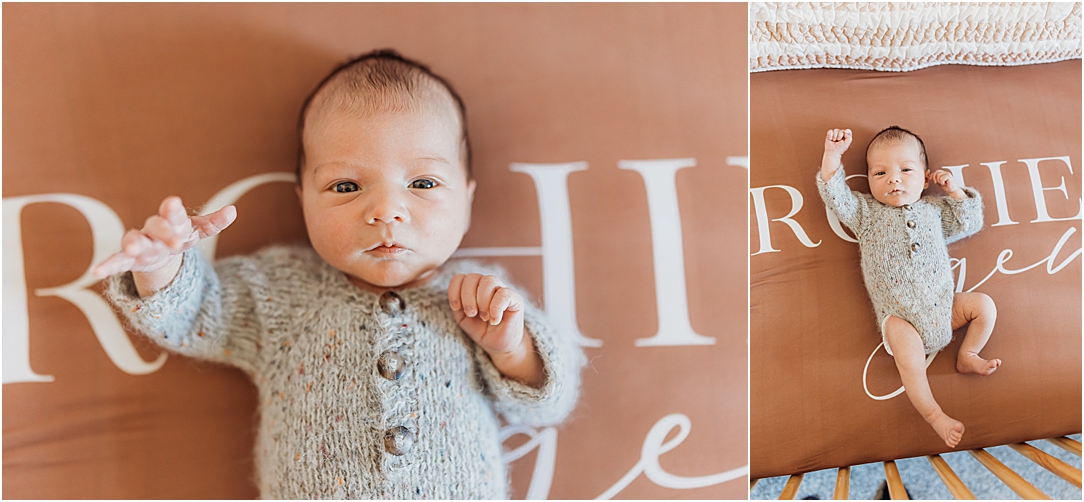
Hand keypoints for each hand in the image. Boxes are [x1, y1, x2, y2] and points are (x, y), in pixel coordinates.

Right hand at [92, 196, 236, 278]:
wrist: (159, 249)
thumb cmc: (179, 234)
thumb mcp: (197, 230)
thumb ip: (213, 223)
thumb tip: (233, 210)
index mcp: (171, 221)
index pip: (173, 214)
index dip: (173, 210)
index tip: (174, 202)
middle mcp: (153, 230)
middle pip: (155, 227)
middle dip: (163, 232)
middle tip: (175, 240)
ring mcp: (139, 243)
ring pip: (134, 241)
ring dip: (133, 243)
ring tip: (133, 248)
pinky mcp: (128, 259)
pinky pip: (116, 261)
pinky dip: (107, 265)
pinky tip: (96, 272)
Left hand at [448, 273, 542, 386]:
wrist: (499, 346)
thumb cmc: (481, 330)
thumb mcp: (463, 318)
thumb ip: (457, 305)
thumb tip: (458, 296)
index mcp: (472, 288)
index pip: (459, 278)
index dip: (454, 291)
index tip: (456, 308)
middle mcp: (487, 285)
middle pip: (473, 277)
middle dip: (468, 297)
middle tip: (471, 314)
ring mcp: (501, 290)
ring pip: (488, 281)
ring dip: (482, 301)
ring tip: (484, 317)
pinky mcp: (515, 298)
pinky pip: (504, 294)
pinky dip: (495, 308)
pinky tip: (494, 320)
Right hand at [824, 128, 851, 157]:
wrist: (832, 152)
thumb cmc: (839, 149)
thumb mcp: (847, 144)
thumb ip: (849, 137)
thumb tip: (845, 131)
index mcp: (846, 137)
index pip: (848, 131)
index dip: (847, 131)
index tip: (845, 132)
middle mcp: (840, 135)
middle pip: (841, 130)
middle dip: (840, 135)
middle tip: (838, 140)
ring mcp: (835, 134)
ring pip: (836, 130)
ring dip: (835, 135)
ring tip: (834, 140)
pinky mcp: (829, 135)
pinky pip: (830, 131)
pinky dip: (830, 134)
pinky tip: (830, 139)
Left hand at [929, 170, 961, 196]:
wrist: (952, 190)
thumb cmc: (946, 186)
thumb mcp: (938, 182)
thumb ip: (935, 178)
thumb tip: (930, 177)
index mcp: (943, 173)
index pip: (936, 171)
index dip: (932, 175)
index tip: (931, 179)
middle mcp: (945, 172)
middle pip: (937, 172)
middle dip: (935, 178)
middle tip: (937, 182)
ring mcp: (947, 174)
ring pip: (938, 175)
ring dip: (939, 181)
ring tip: (943, 183)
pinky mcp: (949, 176)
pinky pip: (941, 178)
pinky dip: (942, 182)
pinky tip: (945, 183)